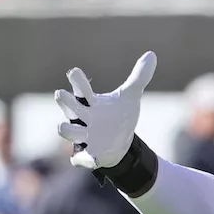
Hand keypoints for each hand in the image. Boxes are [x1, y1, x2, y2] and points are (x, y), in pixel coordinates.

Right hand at [54, 52, 156, 169]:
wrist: (121, 144)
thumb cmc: (119, 117)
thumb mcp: (130, 97)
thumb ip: (139, 77)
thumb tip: (152, 54)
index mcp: (91, 103)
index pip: (81, 89)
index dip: (77, 81)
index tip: (74, 71)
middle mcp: (83, 118)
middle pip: (68, 107)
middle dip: (65, 102)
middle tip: (62, 93)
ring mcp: (84, 136)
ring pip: (66, 131)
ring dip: (67, 129)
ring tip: (65, 126)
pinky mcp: (89, 154)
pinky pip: (80, 158)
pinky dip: (84, 159)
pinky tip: (91, 158)